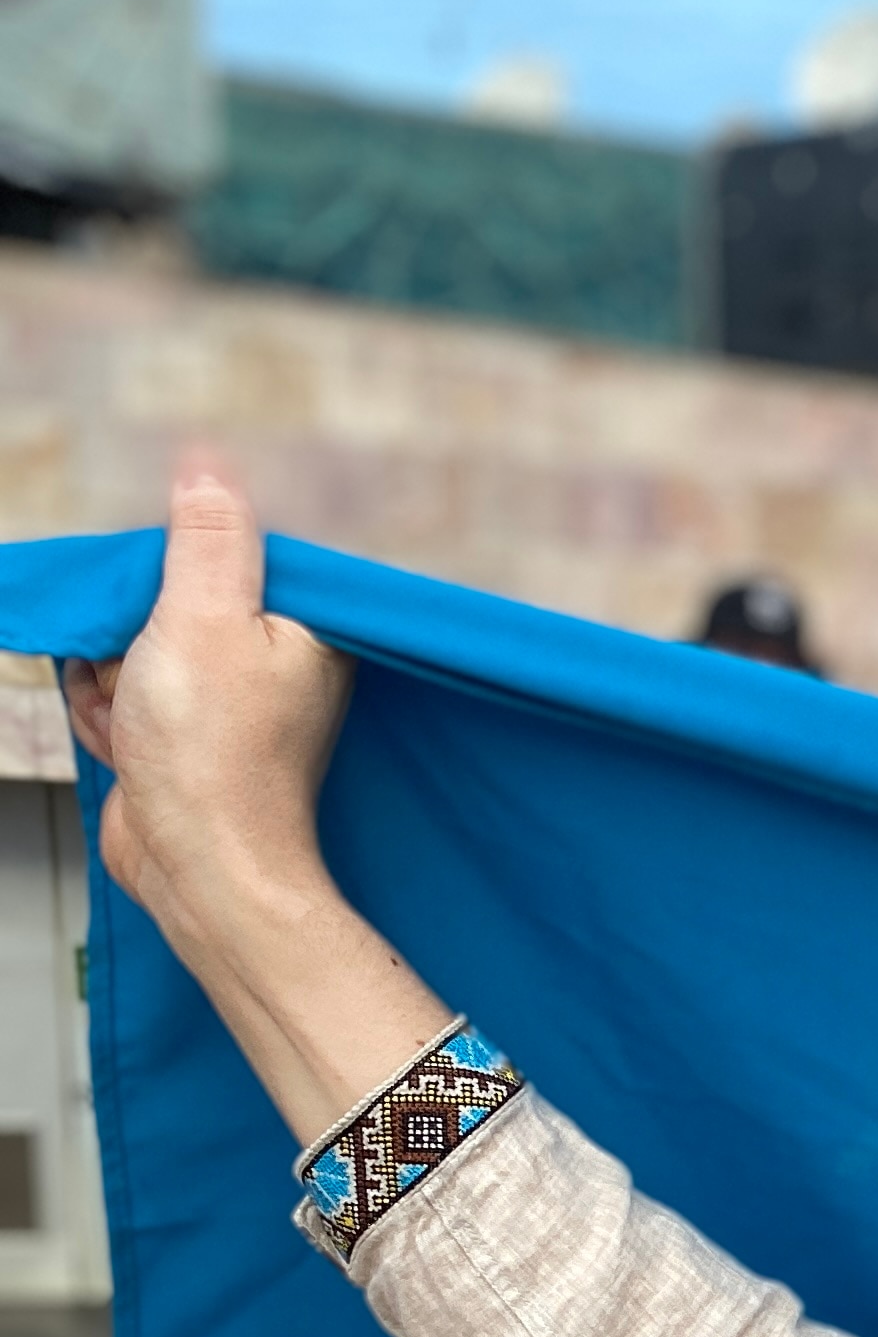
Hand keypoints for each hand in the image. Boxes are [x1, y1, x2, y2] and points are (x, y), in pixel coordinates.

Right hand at [60, 460, 449, 1137]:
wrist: (198, 864)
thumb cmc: (214, 755)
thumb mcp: (204, 619)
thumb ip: (208, 542)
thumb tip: (210, 472)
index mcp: (305, 627)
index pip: (228, 555)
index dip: (175, 574)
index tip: (164, 607)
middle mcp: (276, 662)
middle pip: (171, 598)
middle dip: (130, 632)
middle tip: (140, 669)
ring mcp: (230, 701)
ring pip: (135, 646)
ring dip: (114, 677)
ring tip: (137, 718)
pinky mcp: (188, 735)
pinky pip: (126, 696)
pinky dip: (113, 717)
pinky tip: (127, 744)